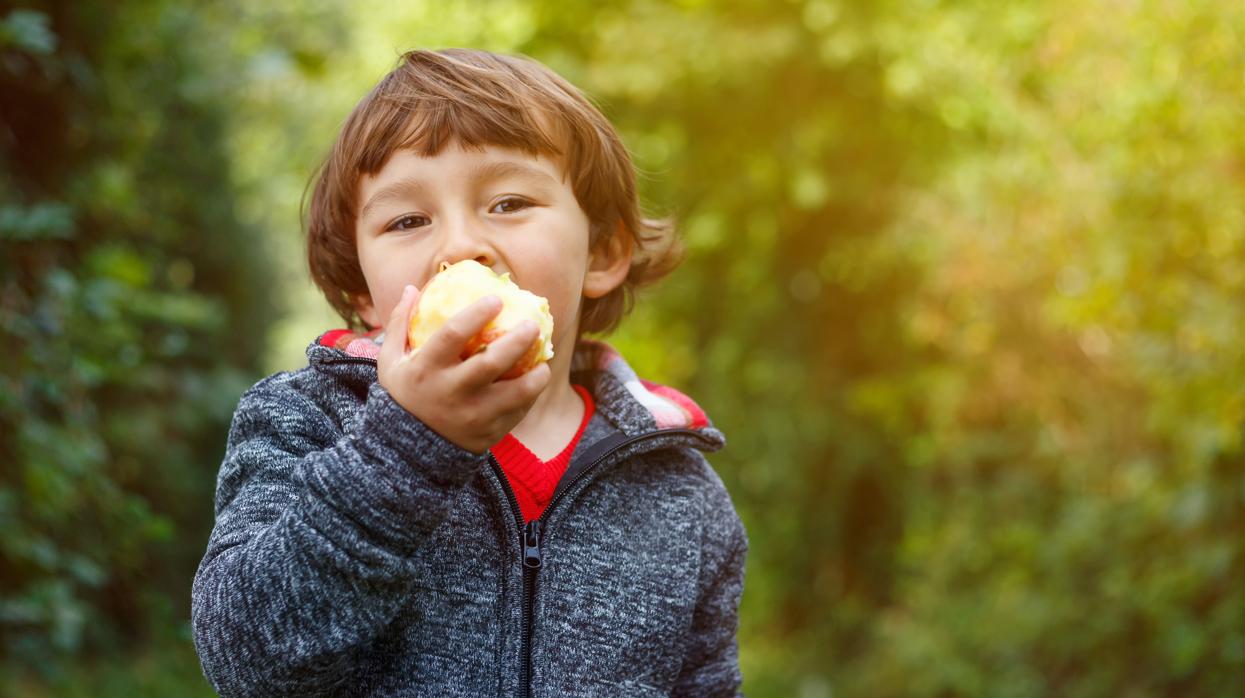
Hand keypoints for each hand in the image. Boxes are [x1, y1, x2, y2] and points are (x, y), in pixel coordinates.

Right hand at [376, 285, 551, 453]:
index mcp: (425, 369)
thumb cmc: (403, 395)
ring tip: (544, 361)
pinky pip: (516, 412)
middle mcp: (449, 392)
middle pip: (490, 362)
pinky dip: (529, 396)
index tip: (496, 299)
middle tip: (533, 324)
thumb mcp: (390, 362)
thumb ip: (399, 325)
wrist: (406, 452)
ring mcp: (470, 416)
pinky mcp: (486, 434)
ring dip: (535, 376)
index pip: (452, 335)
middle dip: (517, 340)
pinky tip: (535, 381)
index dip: (476, 314)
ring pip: (514, 393)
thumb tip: (411, 287)